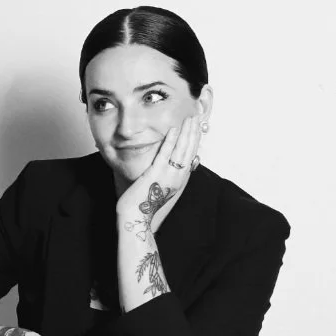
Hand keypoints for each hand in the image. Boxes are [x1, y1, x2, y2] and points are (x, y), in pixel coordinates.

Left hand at [115, 114, 201, 241]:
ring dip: (186, 132)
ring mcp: (168, 176)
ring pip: (181, 150)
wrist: (137, 219)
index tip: (197, 127)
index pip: (191, 155)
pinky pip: (165, 155)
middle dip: (193, 132)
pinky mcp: (156, 175)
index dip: (195, 140)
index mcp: (180, 180)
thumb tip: (175, 166)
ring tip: (189, 119)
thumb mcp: (162, 189)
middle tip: (196, 117)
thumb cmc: (146, 205)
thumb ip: (170, 177)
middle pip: (189, 151)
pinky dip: (170, 141)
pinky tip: (173, 129)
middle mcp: (178, 178)